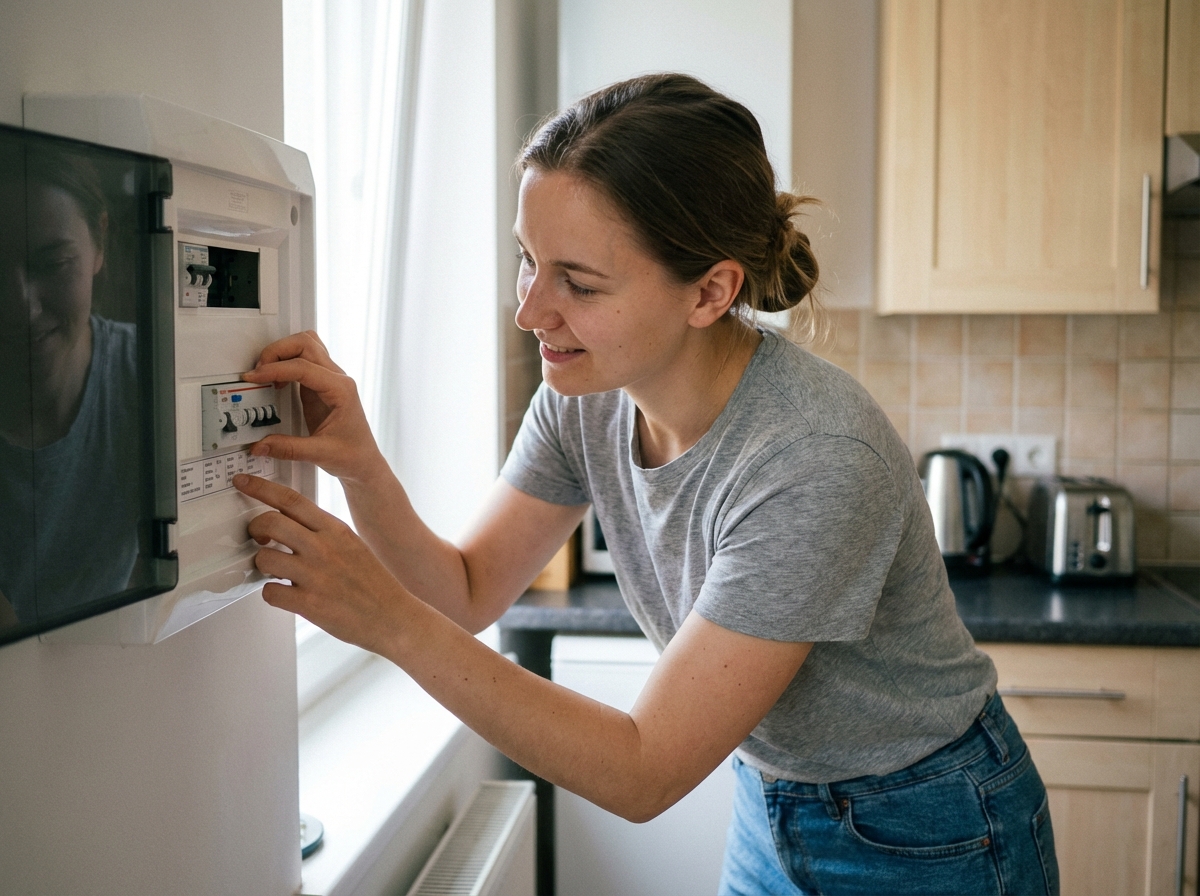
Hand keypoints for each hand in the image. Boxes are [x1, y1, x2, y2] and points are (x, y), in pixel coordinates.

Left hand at [236, 472, 405, 654]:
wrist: (394, 616)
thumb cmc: (373, 583)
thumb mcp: (351, 544)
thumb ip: (323, 532)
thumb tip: (290, 525)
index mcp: (334, 530)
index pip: (291, 499)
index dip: (261, 488)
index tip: (243, 482)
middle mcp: (323, 549)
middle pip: (270, 522)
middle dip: (255, 528)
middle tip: (258, 537)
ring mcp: (315, 576)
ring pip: (264, 558)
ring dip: (262, 565)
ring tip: (276, 571)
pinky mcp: (309, 604)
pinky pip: (269, 592)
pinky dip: (272, 594)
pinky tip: (285, 594)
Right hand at [242, 330, 385, 483]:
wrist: (364, 462)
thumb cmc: (352, 455)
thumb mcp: (320, 454)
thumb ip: (288, 448)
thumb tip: (259, 445)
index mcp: (341, 390)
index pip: (304, 366)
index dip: (276, 368)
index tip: (254, 377)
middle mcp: (338, 379)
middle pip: (305, 344)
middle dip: (277, 351)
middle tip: (258, 372)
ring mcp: (330, 380)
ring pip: (306, 346)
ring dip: (282, 352)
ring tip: (265, 373)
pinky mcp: (320, 386)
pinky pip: (303, 361)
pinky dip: (285, 363)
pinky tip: (275, 382)